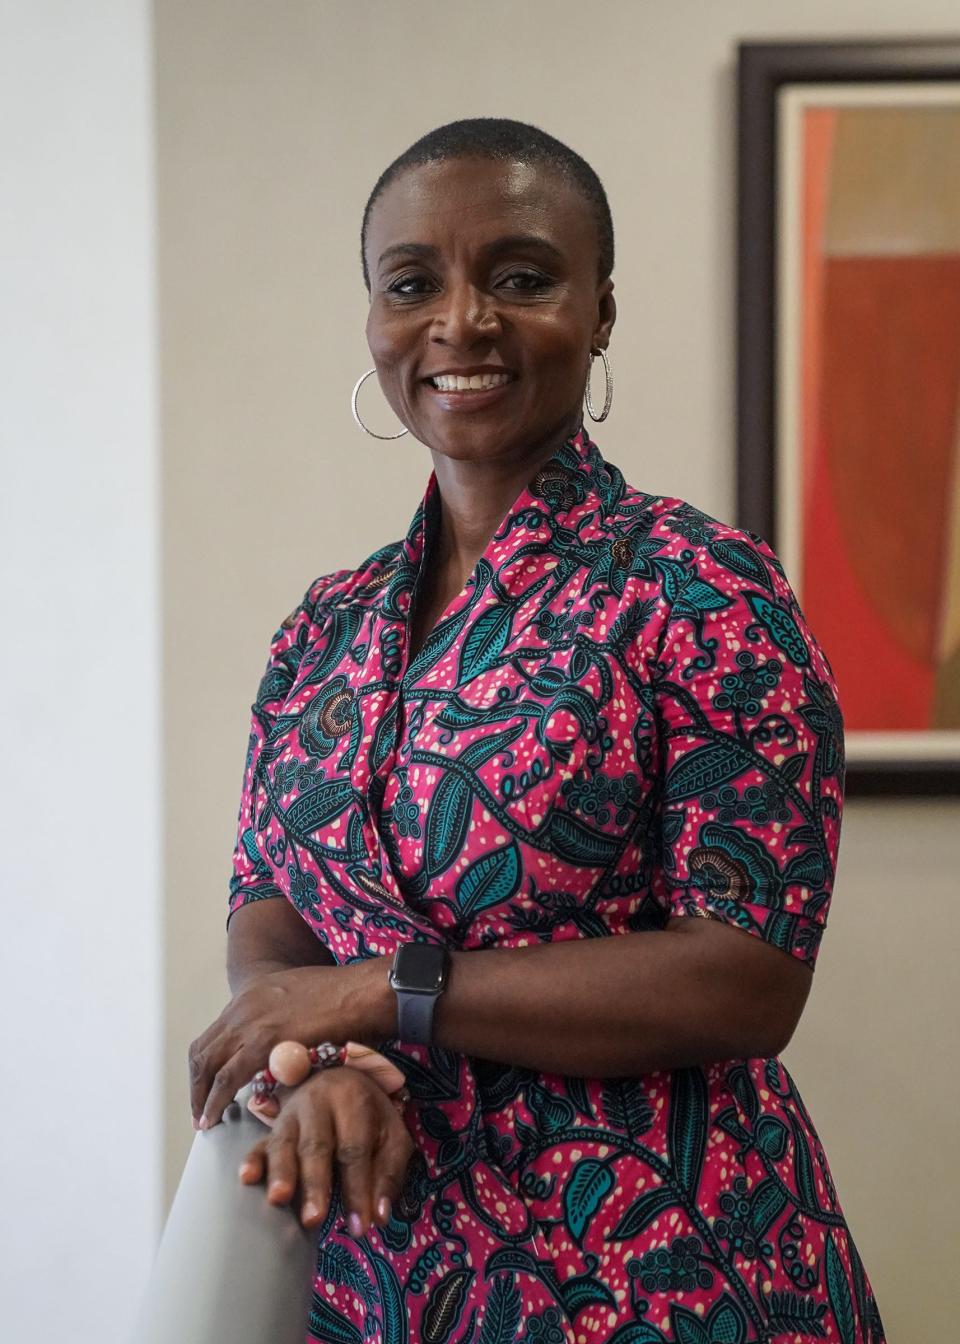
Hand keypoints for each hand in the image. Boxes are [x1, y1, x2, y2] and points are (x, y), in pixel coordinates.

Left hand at [188, 960, 393, 1128]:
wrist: (362, 991)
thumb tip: (281, 1052)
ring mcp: (251, 1022)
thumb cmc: (346, 998)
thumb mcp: (302, 1001)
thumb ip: (283, 1024)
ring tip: (205, 1120)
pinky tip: (216, 1117)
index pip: (216, 1033)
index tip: (208, 1085)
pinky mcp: (262, 1042)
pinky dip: (215, 1101)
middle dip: (197, 1083)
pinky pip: (227, 1078)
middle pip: (203, 1049)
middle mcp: (244, 1005)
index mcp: (252, 992)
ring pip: (207, 1065)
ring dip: (201, 1096)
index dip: (206, 1064)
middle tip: (200, 1109)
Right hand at [239, 1066, 414, 1235]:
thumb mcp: (393, 1137)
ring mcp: (291, 1113)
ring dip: (281, 1172)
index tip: (360, 1227)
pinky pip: (260, 1141)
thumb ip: (389, 1175)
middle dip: (315, 1183)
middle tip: (314, 1219)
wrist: (341, 1077)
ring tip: (279, 1199)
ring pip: (284, 1143)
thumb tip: (380, 1217)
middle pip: (316, 1145)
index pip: (354, 1150)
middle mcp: (319, 1102)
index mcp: (354, 1101)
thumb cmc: (370, 1117)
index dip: (357, 1189)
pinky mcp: (273, 1125)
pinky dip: (253, 1159)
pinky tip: (247, 1178)